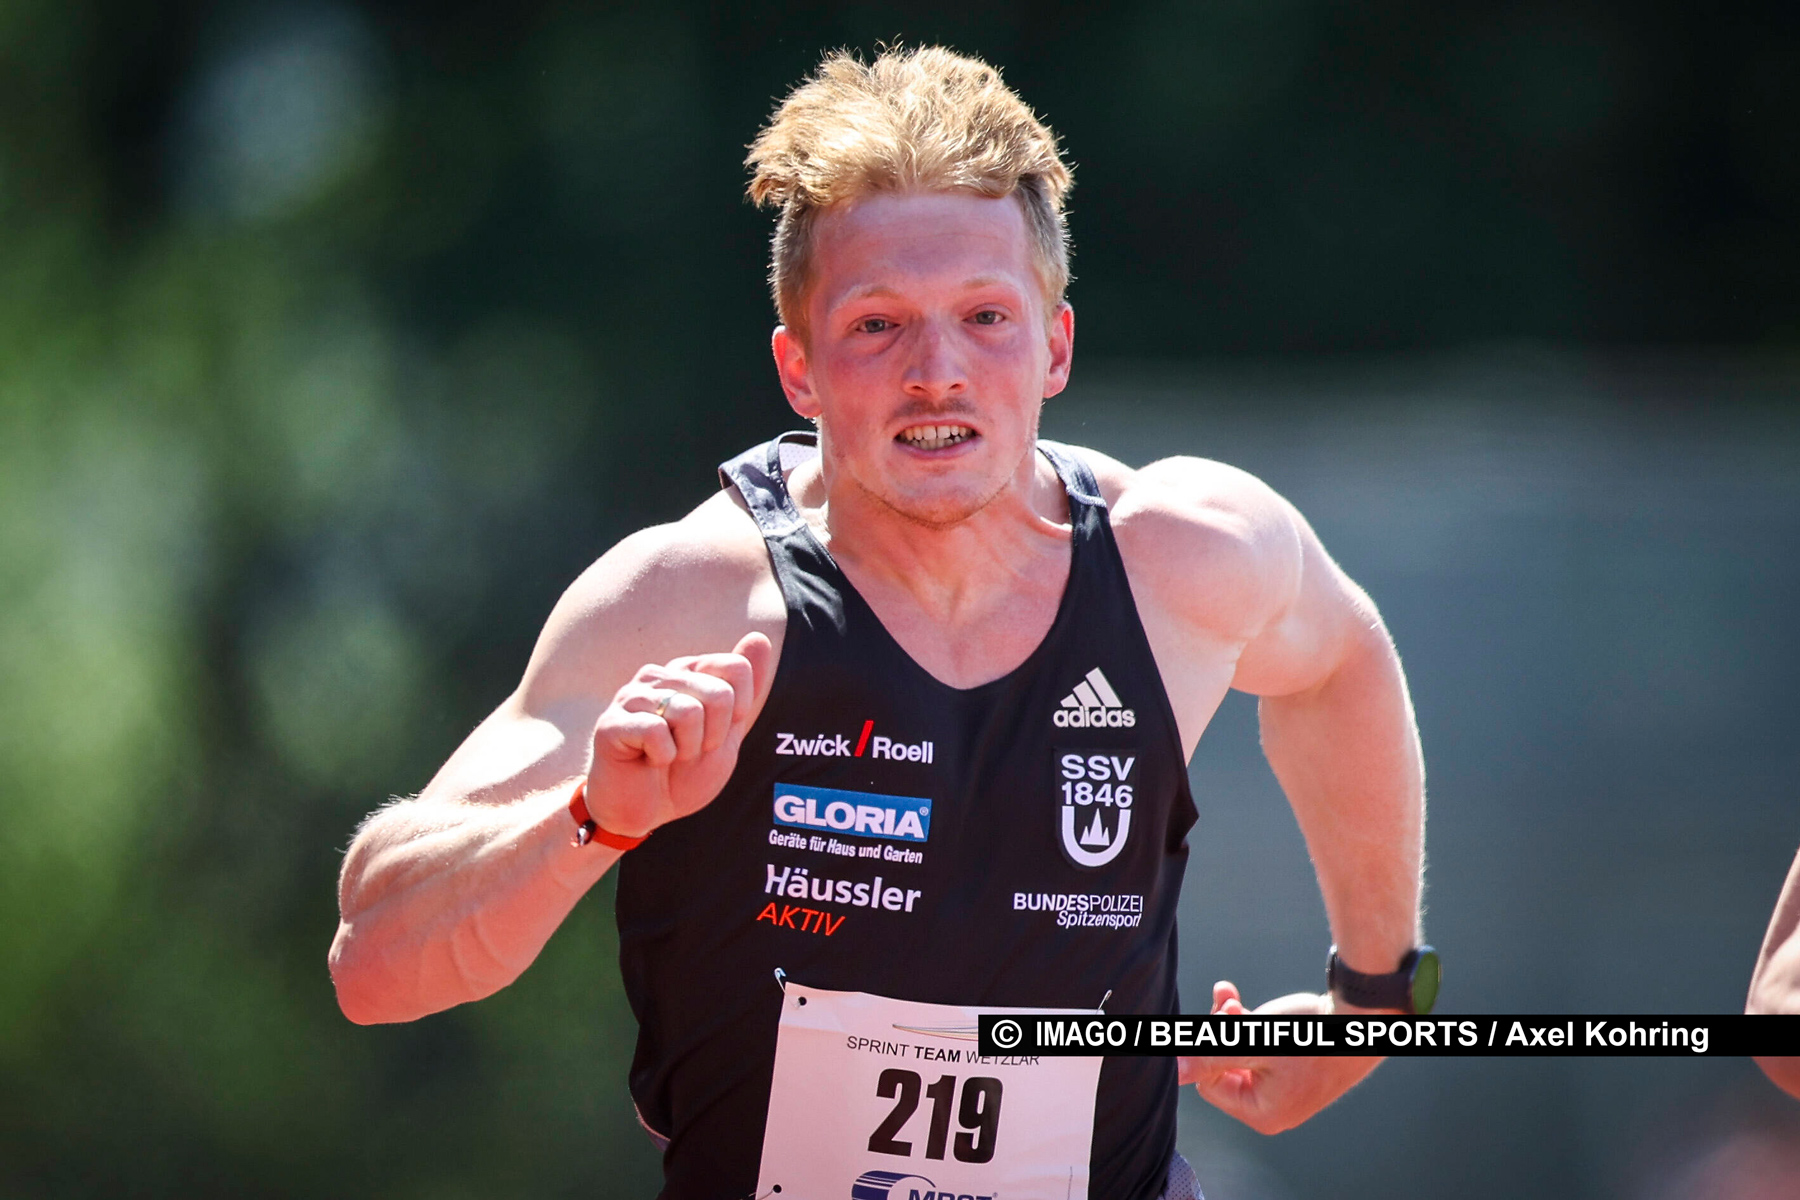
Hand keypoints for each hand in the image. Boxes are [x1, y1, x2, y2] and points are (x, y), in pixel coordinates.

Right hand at [586, 632, 773, 837]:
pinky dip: (663, 757)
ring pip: (688, 711)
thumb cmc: (683, 774)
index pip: (736, 668)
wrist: (646, 813)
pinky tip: (648, 761)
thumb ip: (745, 687)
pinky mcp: (611, 723)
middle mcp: (659, 676)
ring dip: (688, 749)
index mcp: (687, 673)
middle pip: (719, 693)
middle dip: (715, 736)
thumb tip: (759, 636)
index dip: (739, 710)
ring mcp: (632, 696)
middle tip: (688, 753)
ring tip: (668, 757)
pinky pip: (656, 732)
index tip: (718, 734)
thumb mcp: (727, 733)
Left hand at [1177, 981, 1382, 1134]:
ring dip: (1232, 1023)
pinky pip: (1259, 1052)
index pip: (1208, 1083)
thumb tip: (1173, 1070)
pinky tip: (1248, 1004)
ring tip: (1233, 994)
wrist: (1362, 1018)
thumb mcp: (1252, 1042)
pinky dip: (1250, 1027)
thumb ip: (1210, 1055)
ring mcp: (1285, 1091)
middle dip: (1220, 1029)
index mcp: (1262, 1113)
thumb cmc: (1310, 1035)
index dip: (1209, 1045)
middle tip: (1228, 996)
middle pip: (1223, 1068)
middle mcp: (1273, 1109)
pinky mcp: (1294, 1071)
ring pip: (1238, 1054)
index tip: (1223, 1010)